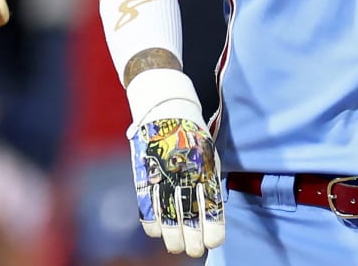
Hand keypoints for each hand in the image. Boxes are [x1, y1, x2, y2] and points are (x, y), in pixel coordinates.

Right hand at [128, 106, 224, 256]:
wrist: (166, 107)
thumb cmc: (192, 135)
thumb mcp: (208, 154)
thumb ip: (210, 181)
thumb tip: (211, 215)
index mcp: (204, 168)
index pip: (211, 206)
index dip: (213, 229)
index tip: (214, 243)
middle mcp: (184, 173)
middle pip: (188, 216)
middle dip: (192, 240)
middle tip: (194, 250)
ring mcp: (162, 174)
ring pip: (167, 216)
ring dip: (172, 237)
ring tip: (177, 248)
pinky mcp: (143, 173)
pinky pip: (146, 204)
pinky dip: (152, 223)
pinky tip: (158, 232)